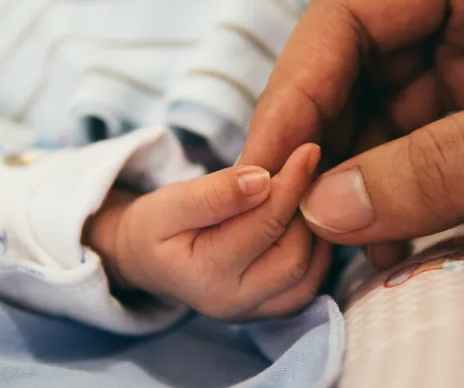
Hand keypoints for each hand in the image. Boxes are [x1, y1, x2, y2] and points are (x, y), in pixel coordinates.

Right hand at [88, 144, 330, 321]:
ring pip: (308, 274)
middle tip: (310, 170)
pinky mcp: (268, 310)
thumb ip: (214, 193)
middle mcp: (233, 303)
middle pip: (293, 255)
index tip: (307, 150)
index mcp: (206, 275)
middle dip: (306, 210)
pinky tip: (306, 220)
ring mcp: (254, 312)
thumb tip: (263, 180)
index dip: (290, 184)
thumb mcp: (171, 201)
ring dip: (316, 231)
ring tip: (308, 192)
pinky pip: (308, 285)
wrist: (147, 259)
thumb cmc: (156, 226)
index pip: (264, 225)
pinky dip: (316, 251)